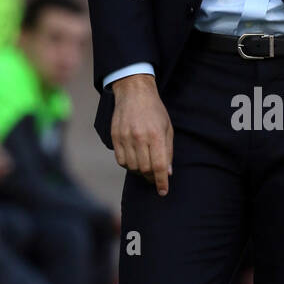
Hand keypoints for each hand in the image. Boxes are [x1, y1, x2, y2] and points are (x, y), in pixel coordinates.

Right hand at [110, 74, 173, 194]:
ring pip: (132, 166)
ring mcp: (125, 137)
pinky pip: (120, 160)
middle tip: (155, 177)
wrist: (134, 92)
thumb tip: (167, 173)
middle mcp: (139, 137)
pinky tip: (134, 160)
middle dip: (151, 177)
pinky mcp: (115, 137)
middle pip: (145, 168)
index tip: (163, 191)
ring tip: (145, 167)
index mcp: (156, 135)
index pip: (158, 166)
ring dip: (140, 172)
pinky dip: (128, 165)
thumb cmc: (154, 111)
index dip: (161, 182)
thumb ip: (168, 151)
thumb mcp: (168, 128)